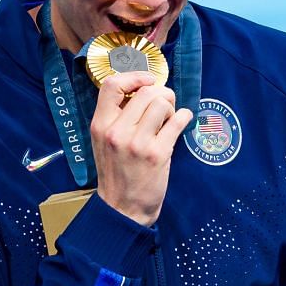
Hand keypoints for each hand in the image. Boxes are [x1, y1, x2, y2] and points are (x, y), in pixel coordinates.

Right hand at [89, 70, 191, 226]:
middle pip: (145, 91)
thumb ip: (117, 117)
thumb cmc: (117, 173)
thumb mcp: (104, 142)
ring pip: (162, 103)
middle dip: (161, 94)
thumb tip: (144, 89)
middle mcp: (116, 131)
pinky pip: (178, 121)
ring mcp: (137, 143)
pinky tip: (183, 121)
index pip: (112, 85)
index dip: (134, 76)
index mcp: (100, 125)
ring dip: (172, 107)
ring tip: (169, 120)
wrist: (123, 208)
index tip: (147, 81)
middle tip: (165, 107)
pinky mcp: (157, 154)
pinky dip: (185, 117)